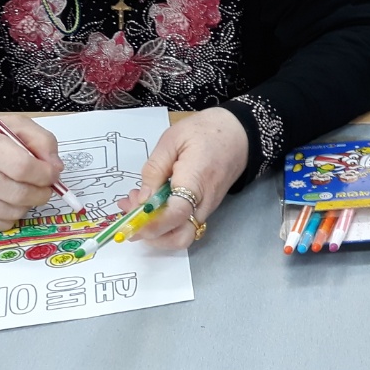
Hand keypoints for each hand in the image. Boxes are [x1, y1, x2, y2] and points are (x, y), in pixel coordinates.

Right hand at [0, 114, 62, 231]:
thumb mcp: (18, 126)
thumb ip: (43, 142)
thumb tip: (56, 169)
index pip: (22, 167)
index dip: (45, 174)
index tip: (52, 173)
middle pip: (20, 194)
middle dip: (41, 192)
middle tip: (44, 186)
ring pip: (14, 212)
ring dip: (27, 204)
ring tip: (21, 188)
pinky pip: (2, 224)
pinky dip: (13, 215)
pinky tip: (6, 199)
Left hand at [117, 107, 248, 249]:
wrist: (239, 134)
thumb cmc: (206, 131)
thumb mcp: (172, 139)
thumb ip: (154, 169)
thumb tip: (142, 199)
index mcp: (197, 180)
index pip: (175, 214)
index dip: (150, 223)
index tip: (129, 220)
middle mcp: (204, 202)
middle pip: (180, 238)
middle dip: (151, 236)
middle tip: (130, 215)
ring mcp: (206, 208)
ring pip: (180, 234)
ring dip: (154, 228)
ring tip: (134, 204)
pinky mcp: (204, 208)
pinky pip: (183, 224)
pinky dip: (163, 221)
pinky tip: (149, 202)